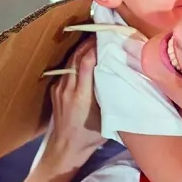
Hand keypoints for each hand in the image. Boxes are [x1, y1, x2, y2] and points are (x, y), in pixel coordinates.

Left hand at [47, 37, 104, 159]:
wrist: (65, 148)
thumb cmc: (90, 137)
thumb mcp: (108, 118)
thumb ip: (113, 97)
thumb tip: (126, 78)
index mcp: (81, 97)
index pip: (85, 63)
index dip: (94, 48)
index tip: (106, 39)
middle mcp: (68, 90)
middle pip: (76, 58)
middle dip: (88, 43)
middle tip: (102, 33)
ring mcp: (59, 89)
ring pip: (70, 62)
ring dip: (81, 49)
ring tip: (95, 40)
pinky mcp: (55, 90)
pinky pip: (66, 70)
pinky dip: (76, 60)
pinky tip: (85, 56)